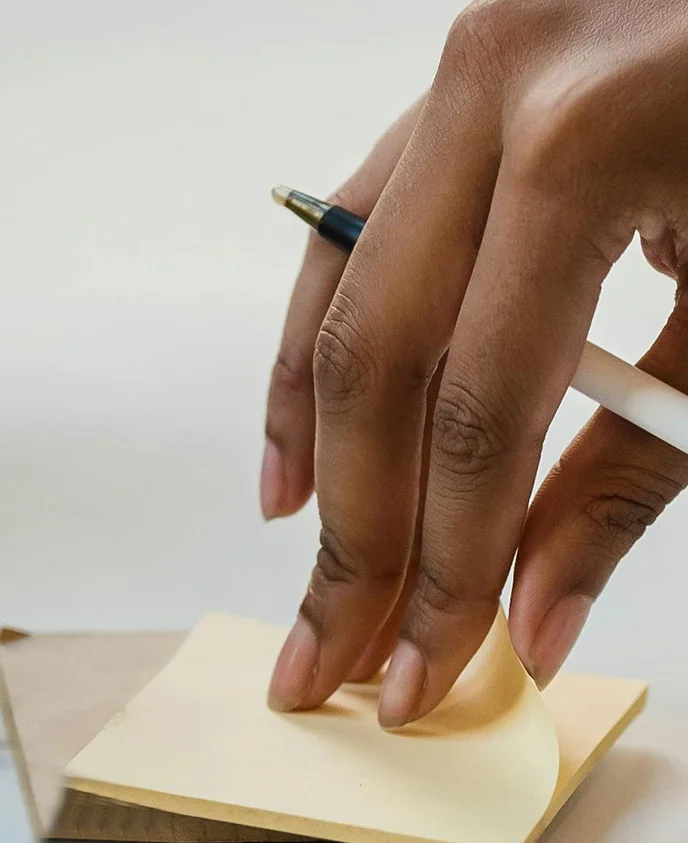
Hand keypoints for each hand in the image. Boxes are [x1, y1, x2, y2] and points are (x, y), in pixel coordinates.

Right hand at [262, 0, 687, 726]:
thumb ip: (632, 475)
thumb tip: (528, 617)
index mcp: (589, 144)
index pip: (481, 413)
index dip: (446, 564)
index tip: (424, 671)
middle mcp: (495, 95)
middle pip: (377, 369)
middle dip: (354, 540)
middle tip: (331, 660)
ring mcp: (459, 81)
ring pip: (338, 308)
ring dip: (317, 462)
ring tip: (313, 578)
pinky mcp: (451, 95)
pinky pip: (349, 242)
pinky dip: (315, 355)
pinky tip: (301, 455)